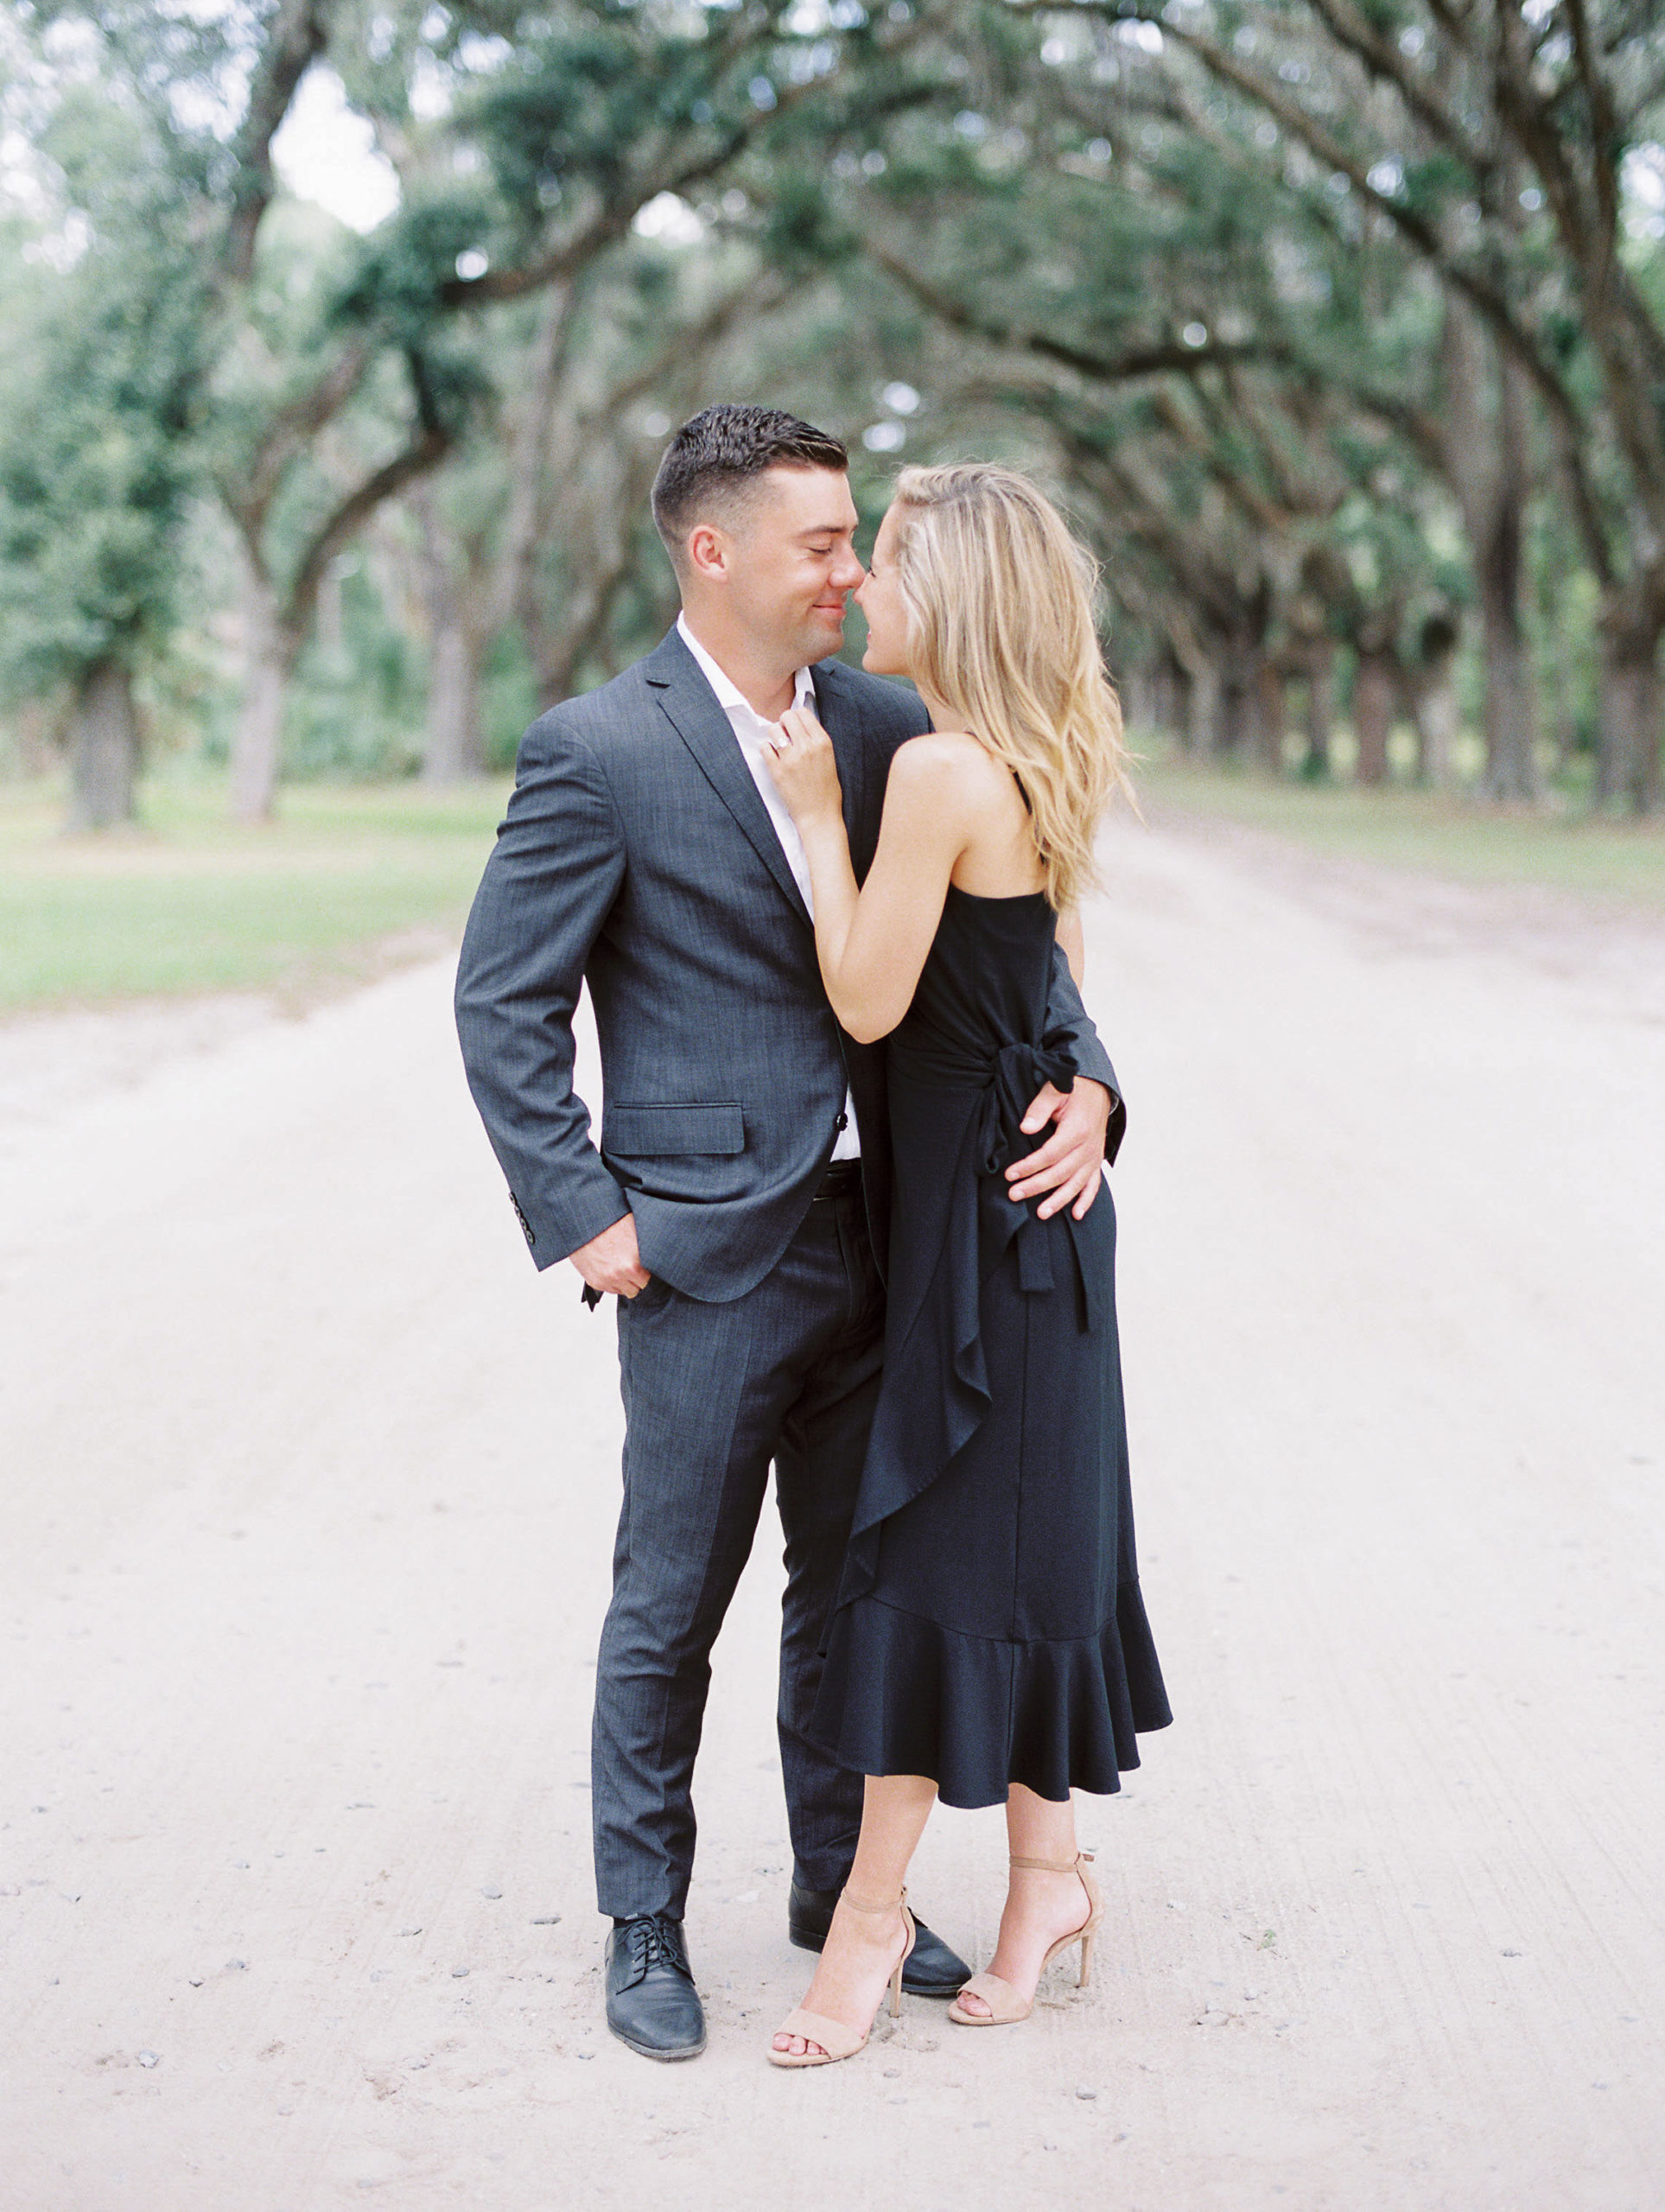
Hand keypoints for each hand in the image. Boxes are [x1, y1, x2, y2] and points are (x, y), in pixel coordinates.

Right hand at [569, 1211, 651, 1297]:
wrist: (583, 1223)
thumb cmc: (608, 1223)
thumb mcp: (634, 1233)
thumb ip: (645, 1251)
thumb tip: (653, 1257)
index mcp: (632, 1265)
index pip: (647, 1281)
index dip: (646, 1272)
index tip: (644, 1266)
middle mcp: (618, 1275)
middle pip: (636, 1289)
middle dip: (636, 1279)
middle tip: (632, 1265)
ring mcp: (605, 1280)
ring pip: (622, 1291)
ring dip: (623, 1281)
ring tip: (619, 1264)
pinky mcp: (594, 1281)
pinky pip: (610, 1289)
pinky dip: (611, 1281)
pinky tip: (610, 1266)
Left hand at [761, 704, 843, 826]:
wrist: (820, 816)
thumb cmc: (826, 791)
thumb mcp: (829, 759)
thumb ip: (816, 741)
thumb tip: (801, 725)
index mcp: (823, 742)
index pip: (803, 713)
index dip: (796, 717)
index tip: (794, 725)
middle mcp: (807, 747)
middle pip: (787, 716)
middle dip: (784, 723)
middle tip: (785, 735)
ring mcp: (791, 758)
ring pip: (774, 729)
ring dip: (774, 735)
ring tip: (779, 746)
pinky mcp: (777, 770)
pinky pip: (765, 747)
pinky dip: (767, 750)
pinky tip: (773, 758)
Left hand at [1006, 1077, 1111, 1219]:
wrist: (1098, 1088)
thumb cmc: (1074, 1088)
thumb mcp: (1055, 1090)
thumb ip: (1039, 1108)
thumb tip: (1026, 1129)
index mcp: (1077, 1130)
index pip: (1050, 1154)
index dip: (1029, 1166)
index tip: (1010, 1174)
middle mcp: (1088, 1147)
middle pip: (1060, 1173)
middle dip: (1036, 1186)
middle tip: (1014, 1195)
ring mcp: (1094, 1156)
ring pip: (1076, 1184)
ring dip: (1059, 1201)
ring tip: (1041, 1214)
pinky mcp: (1096, 1160)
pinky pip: (1093, 1185)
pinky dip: (1086, 1200)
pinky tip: (1076, 1215)